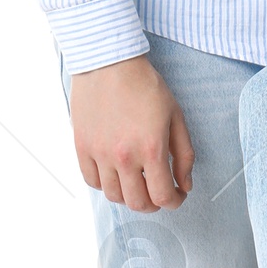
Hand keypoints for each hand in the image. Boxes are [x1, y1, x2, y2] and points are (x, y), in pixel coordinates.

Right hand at [68, 53, 193, 210]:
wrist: (109, 63)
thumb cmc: (145, 86)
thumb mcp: (176, 116)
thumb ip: (184, 155)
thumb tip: (184, 185)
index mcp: (151, 149)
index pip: (163, 197)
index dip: (174, 202)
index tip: (176, 195)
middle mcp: (124, 157)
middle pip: (138, 204)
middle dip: (154, 204)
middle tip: (158, 193)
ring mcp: (99, 154)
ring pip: (114, 197)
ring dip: (129, 196)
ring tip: (137, 183)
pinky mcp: (82, 147)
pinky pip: (92, 181)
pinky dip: (105, 185)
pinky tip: (115, 173)